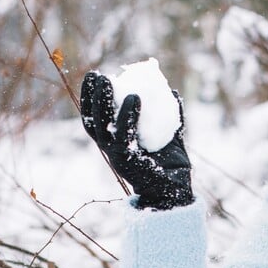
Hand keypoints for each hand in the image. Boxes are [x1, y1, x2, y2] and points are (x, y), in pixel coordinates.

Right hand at [80, 72, 193, 209]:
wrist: (176, 193)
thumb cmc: (172, 168)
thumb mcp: (170, 137)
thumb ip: (170, 116)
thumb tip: (173, 92)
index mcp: (115, 144)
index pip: (95, 119)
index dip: (90, 98)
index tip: (94, 77)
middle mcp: (110, 150)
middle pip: (92, 119)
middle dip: (91, 96)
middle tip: (96, 74)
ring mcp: (116, 156)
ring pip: (102, 125)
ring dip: (101, 101)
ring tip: (107, 80)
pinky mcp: (127, 160)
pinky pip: (124, 133)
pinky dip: (127, 114)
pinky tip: (133, 97)